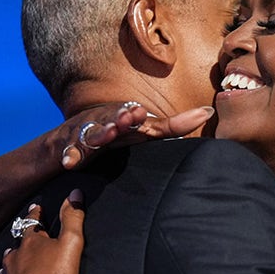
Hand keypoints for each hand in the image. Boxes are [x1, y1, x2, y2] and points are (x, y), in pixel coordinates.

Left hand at [0, 192, 86, 273]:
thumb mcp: (71, 242)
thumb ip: (73, 218)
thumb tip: (75, 193)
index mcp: (30, 244)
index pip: (32, 224)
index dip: (35, 215)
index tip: (35, 207)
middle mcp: (14, 260)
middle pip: (15, 248)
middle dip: (20, 243)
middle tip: (21, 239)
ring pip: (6, 270)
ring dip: (9, 267)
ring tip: (9, 266)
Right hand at [59, 102, 215, 168]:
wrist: (66, 145)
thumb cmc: (113, 136)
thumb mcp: (143, 132)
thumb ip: (174, 125)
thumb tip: (208, 111)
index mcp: (122, 118)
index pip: (133, 116)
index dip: (135, 115)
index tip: (140, 113)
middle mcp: (103, 121)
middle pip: (111, 118)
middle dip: (119, 117)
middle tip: (130, 117)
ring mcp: (84, 134)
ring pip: (90, 132)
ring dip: (99, 133)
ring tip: (107, 134)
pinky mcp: (67, 149)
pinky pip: (67, 153)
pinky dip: (69, 156)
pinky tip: (70, 162)